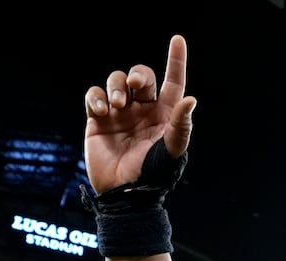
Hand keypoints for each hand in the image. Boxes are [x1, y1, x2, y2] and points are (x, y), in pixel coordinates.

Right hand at [84, 35, 196, 194]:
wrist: (124, 195)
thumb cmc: (152, 176)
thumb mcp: (171, 151)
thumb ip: (181, 125)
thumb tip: (190, 99)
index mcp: (165, 114)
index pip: (172, 82)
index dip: (175, 61)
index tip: (177, 40)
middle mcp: (143, 110)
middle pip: (141, 77)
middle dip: (138, 75)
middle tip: (136, 87)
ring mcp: (120, 114)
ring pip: (117, 82)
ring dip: (116, 87)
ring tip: (117, 106)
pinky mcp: (98, 120)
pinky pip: (95, 96)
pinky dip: (96, 98)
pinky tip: (102, 112)